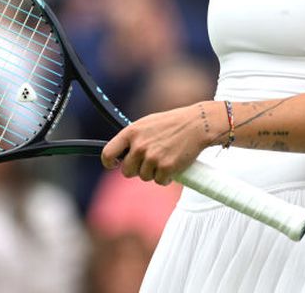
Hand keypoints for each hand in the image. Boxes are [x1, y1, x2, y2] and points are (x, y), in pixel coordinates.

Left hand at [101, 102, 218, 185]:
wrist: (197, 124)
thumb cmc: (172, 123)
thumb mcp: (147, 124)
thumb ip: (133, 138)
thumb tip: (120, 154)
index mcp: (132, 132)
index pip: (108, 153)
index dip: (109, 162)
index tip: (114, 164)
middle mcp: (139, 145)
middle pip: (127, 171)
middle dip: (137, 169)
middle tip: (149, 162)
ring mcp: (152, 157)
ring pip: (144, 177)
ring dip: (153, 173)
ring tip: (164, 158)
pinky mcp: (166, 168)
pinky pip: (159, 181)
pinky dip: (165, 178)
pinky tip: (172, 166)